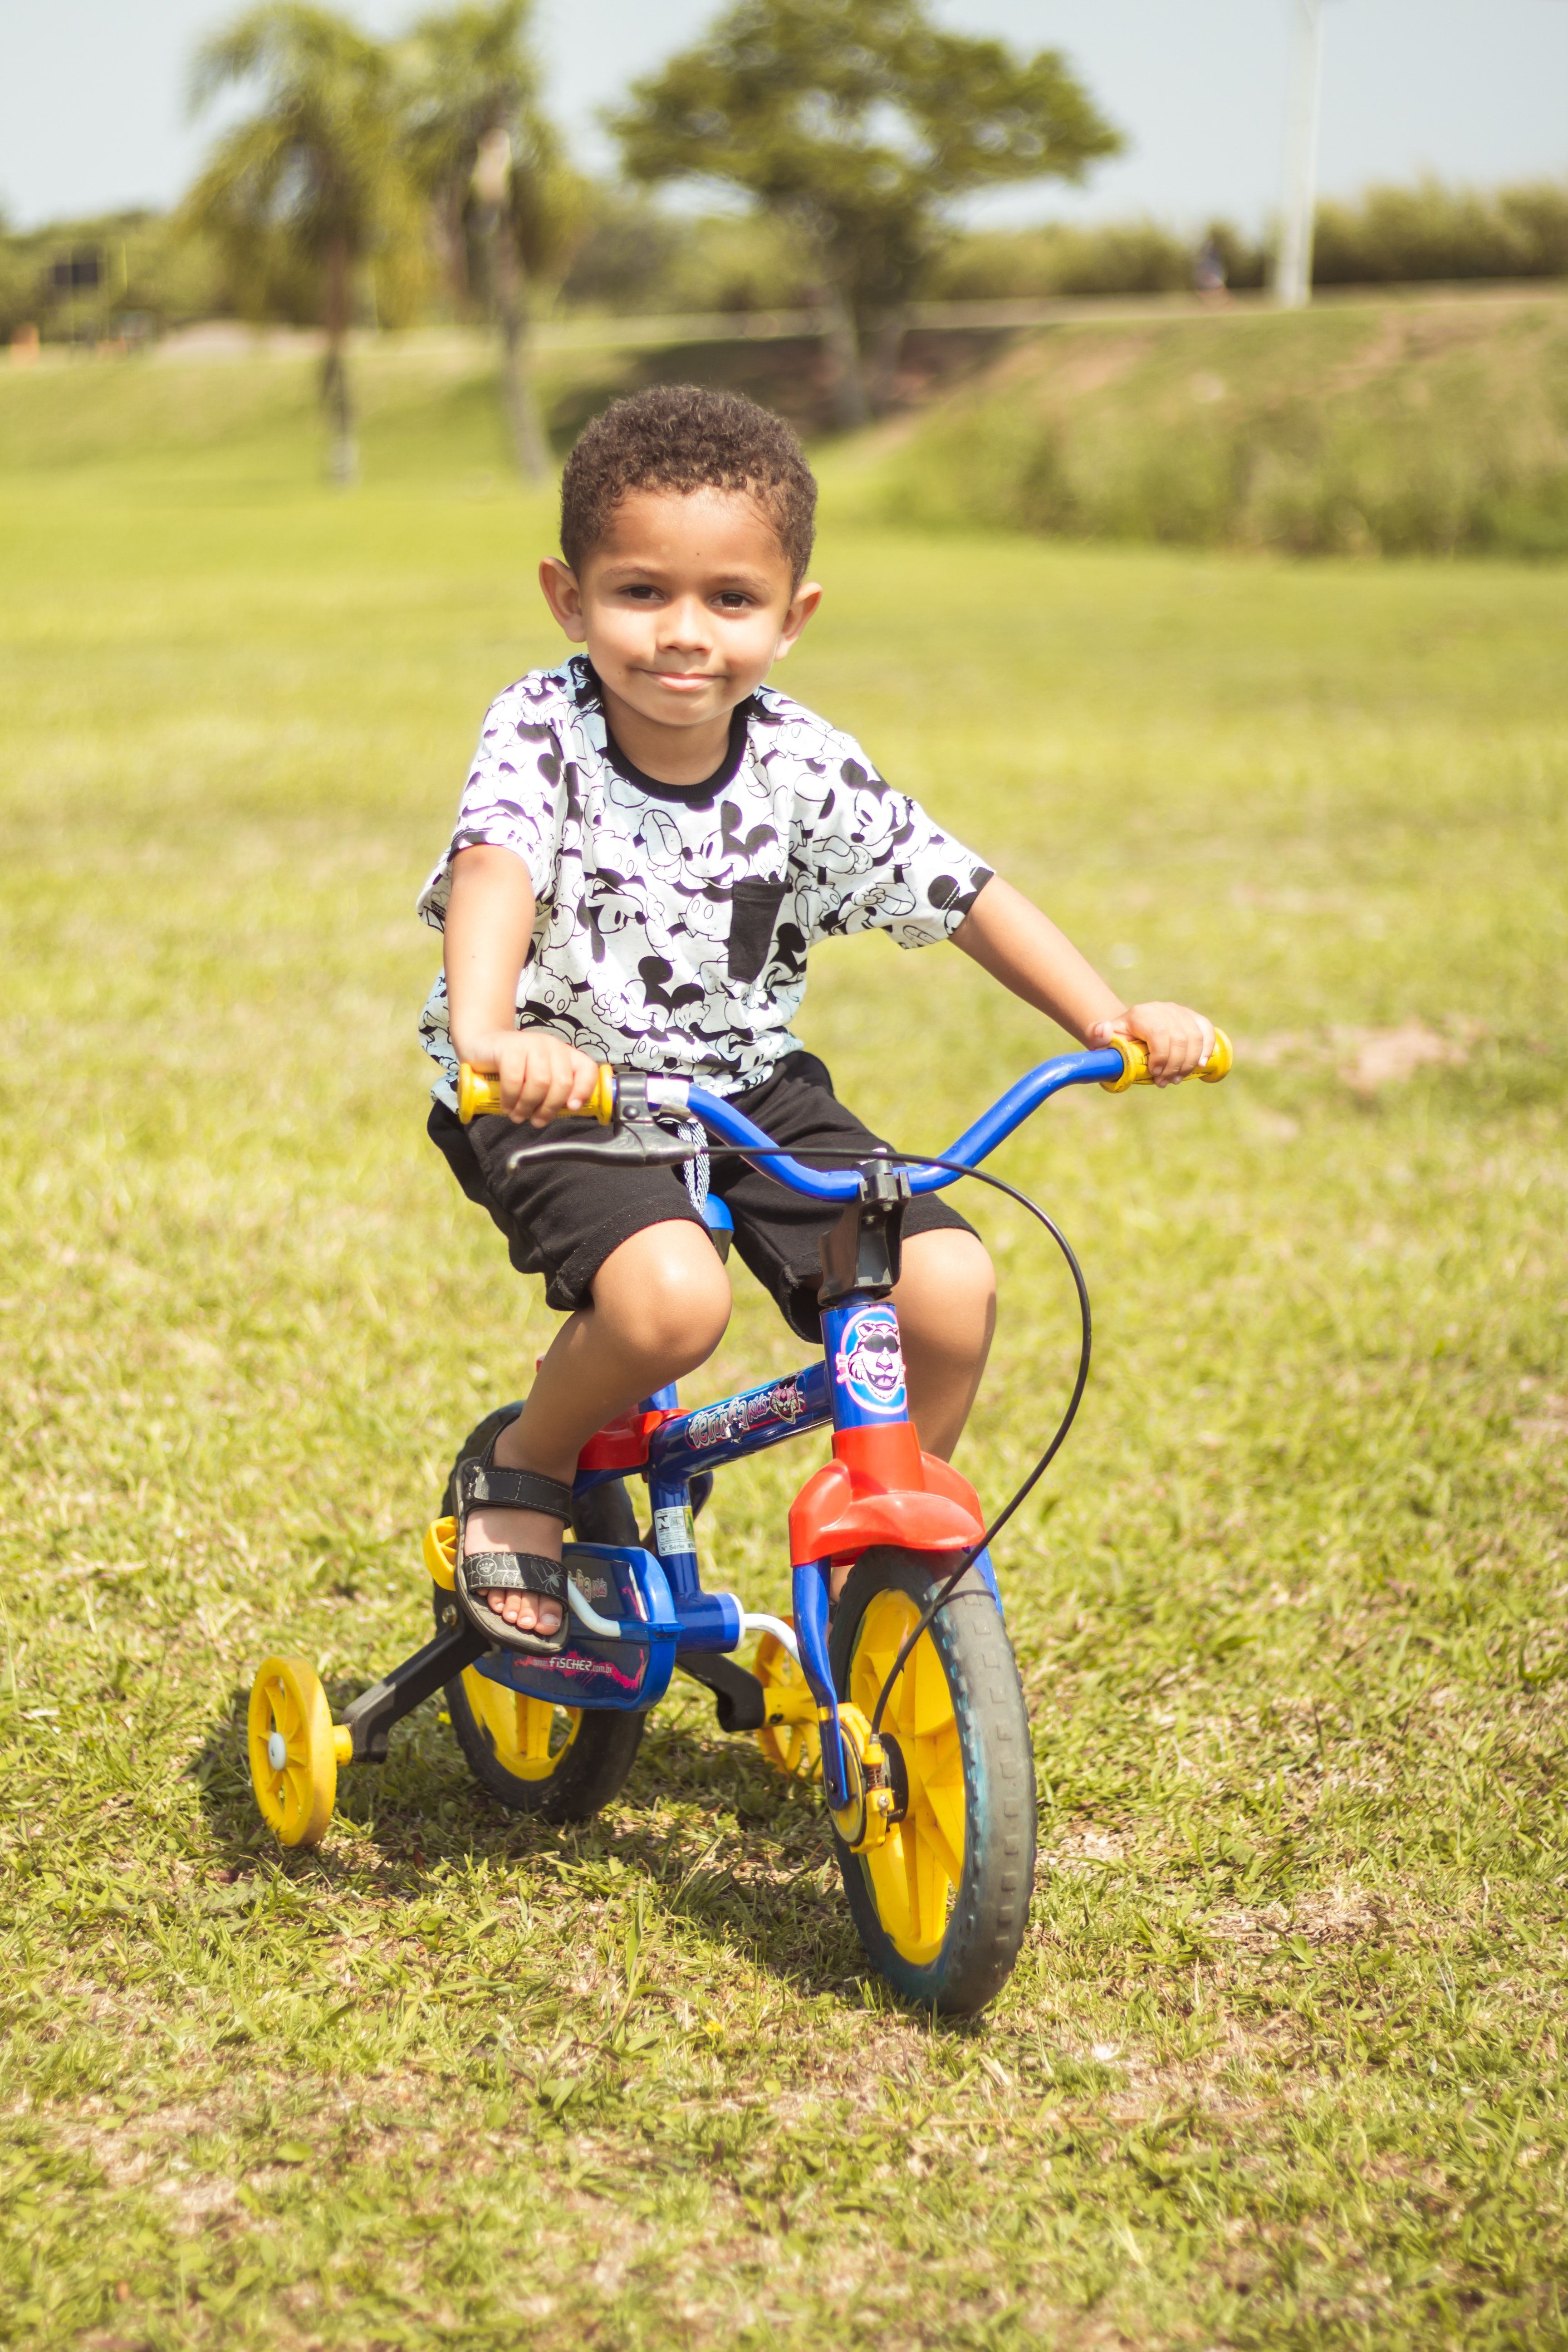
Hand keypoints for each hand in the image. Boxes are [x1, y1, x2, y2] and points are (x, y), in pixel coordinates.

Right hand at [465, 1029, 602, 1126]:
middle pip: (562, 1082)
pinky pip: (515, 1079)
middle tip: (536, 1121)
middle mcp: (552, 1046)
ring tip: (518, 1116)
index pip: (587, 1069)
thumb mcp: (539, 1079)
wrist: (483, 1046)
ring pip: (540, 1083)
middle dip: (549, 1108)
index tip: (571, 1108)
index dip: (584, 1090)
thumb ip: (554, 1092)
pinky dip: (510, 1098)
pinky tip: (506, 1106)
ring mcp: (531, 1043)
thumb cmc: (515, 1069)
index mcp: (565, 1054)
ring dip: (528, 1106)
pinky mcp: (510, 1047)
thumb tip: (566, 1112)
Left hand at [1088, 1003, 1215, 1086]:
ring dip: (1188, 1063)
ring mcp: (1179, 1012)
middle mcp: (1162, 1009)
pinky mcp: (1192, 1017)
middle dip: (1174, 1066)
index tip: (1155, 1075)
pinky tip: (1200, 1065)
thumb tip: (1102, 1031)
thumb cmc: (1118, 1040)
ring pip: (1194, 1037)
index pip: (1158, 1033)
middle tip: (1165, 1083)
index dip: (1161, 1056)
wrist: (1131, 1030)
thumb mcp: (1104, 1039)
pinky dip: (1206, 1049)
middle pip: (1178, 1038)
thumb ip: (1098, 1035)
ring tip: (1177, 1079)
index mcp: (1141, 1014)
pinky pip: (1206, 1031)